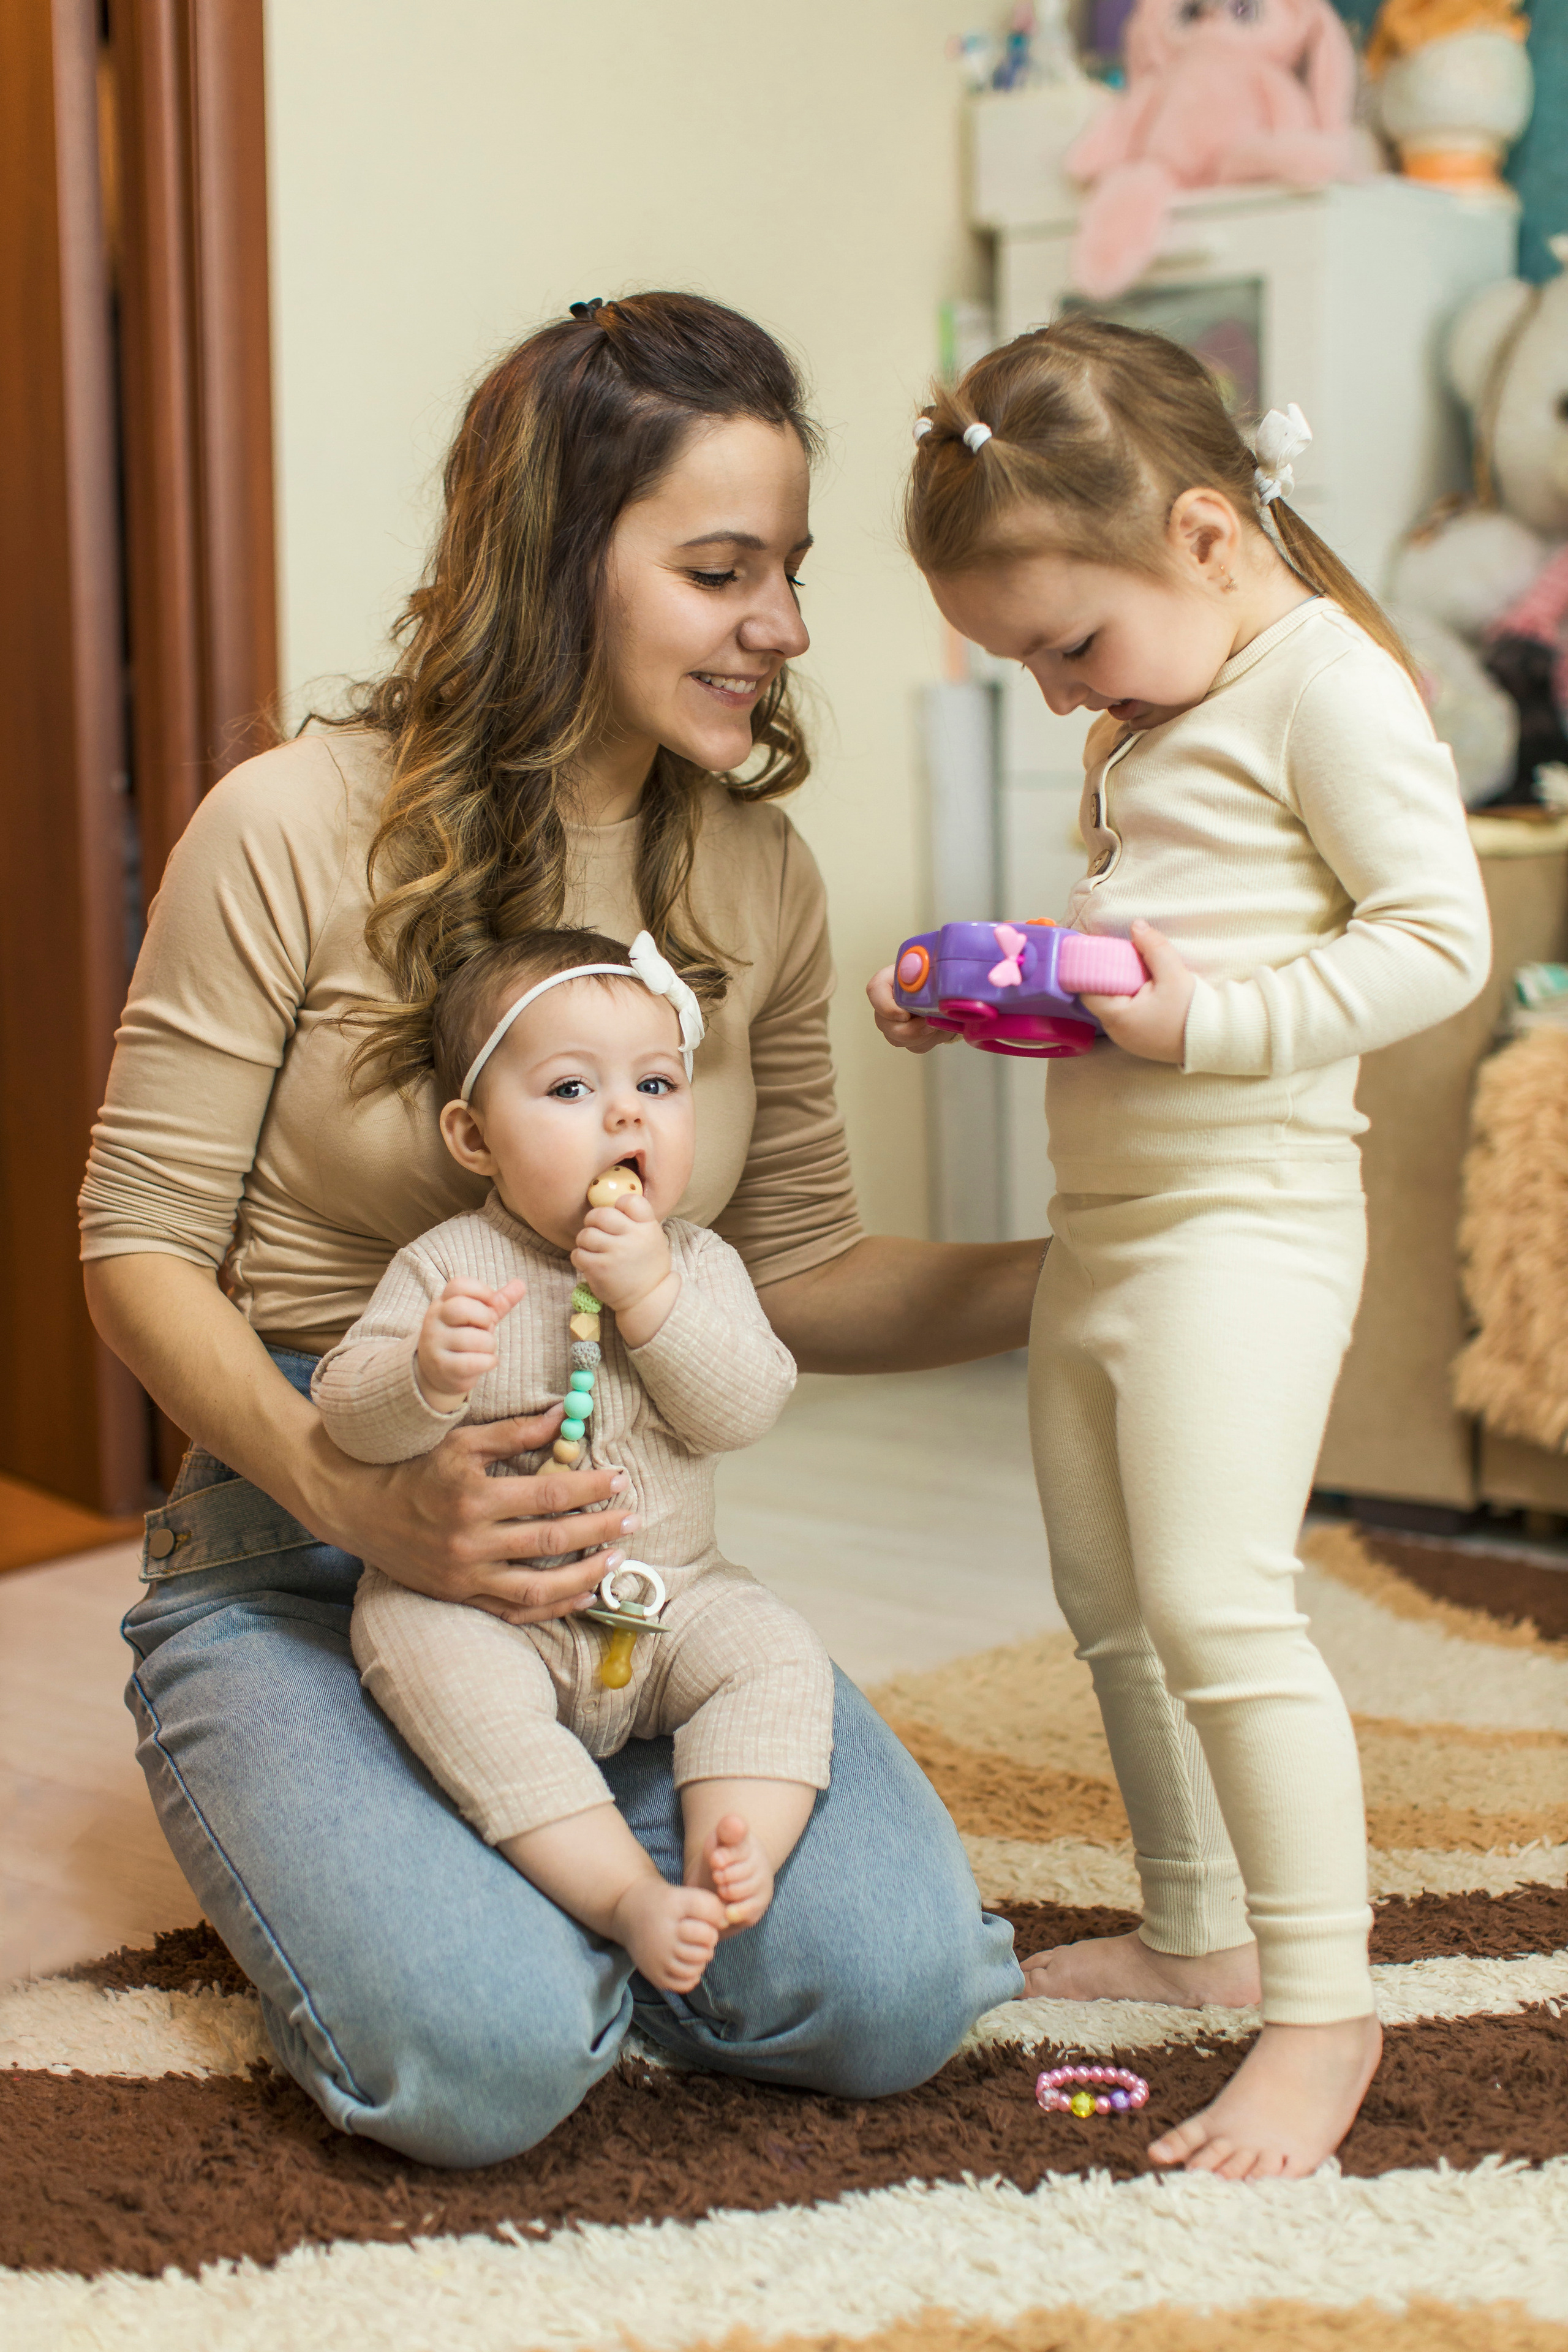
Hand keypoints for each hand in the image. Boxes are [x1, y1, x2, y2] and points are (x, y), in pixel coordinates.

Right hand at [310, 1411, 642, 1626]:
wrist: (360, 1510)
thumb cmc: (415, 1468)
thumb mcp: (459, 1441)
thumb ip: (513, 1432)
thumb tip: (564, 1416)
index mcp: (472, 1497)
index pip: (547, 1495)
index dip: (590, 1488)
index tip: (619, 1479)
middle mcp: (470, 1541)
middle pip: (550, 1540)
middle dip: (599, 1530)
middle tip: (633, 1520)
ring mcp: (466, 1575)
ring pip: (538, 1587)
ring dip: (584, 1575)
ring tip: (616, 1560)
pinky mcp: (461, 1596)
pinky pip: (515, 1611)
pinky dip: (553, 1607)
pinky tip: (584, 1594)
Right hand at [415, 1276, 526, 1412]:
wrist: (439, 1373)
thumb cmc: (463, 1339)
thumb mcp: (479, 1318)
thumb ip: (498, 1302)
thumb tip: (521, 1284)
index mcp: (442, 1304)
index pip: (458, 1285)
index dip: (483, 1291)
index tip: (492, 1304)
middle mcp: (434, 1321)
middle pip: (461, 1307)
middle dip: (484, 1318)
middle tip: (486, 1328)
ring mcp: (436, 1344)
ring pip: (472, 1338)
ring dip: (489, 1344)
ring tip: (484, 1349)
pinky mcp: (443, 1367)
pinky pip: (474, 1362)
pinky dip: (489, 1362)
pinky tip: (486, 1362)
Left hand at [572, 1191, 677, 1346]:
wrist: (648, 1299)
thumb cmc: (647, 1267)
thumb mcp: (652, 1238)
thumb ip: (636, 1221)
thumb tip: (611, 1205)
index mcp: (648, 1227)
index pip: (630, 1200)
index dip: (619, 1205)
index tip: (618, 1216)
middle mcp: (632, 1237)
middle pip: (601, 1214)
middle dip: (593, 1221)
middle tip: (595, 1230)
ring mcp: (615, 1253)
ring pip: (586, 1234)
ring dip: (585, 1241)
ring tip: (592, 1249)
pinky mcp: (599, 1269)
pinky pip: (578, 1254)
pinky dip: (580, 1257)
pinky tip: (589, 1263)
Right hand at [866, 964, 957, 1054]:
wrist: (951, 996)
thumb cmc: (939, 978)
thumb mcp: (935, 971)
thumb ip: (925, 972)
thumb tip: (916, 976)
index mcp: (891, 979)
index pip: (875, 990)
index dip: (886, 1007)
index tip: (905, 1015)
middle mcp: (887, 1002)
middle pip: (883, 1022)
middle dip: (908, 1030)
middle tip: (930, 1025)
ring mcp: (894, 1022)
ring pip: (896, 1039)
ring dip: (920, 1036)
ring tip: (937, 1024)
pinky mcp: (906, 1037)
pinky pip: (912, 1046)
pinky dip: (927, 1041)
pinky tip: (936, 1030)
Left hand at [1080, 920, 1194, 1065]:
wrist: (1216, 1040)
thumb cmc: (1193, 1012)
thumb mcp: (1174, 974)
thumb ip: (1153, 948)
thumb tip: (1137, 926)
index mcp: (1117, 1018)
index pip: (1088, 989)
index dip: (1092, 969)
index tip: (1102, 951)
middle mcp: (1116, 1033)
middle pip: (1100, 997)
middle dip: (1110, 975)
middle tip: (1125, 956)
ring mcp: (1127, 1040)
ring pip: (1114, 1006)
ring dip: (1122, 988)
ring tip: (1140, 971)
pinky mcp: (1139, 1041)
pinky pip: (1126, 1016)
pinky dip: (1131, 1000)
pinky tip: (1147, 989)